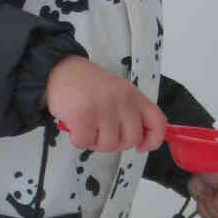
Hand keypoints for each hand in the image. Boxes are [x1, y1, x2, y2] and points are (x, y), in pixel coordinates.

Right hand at [46, 56, 167, 152]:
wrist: (60, 70)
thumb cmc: (88, 86)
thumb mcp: (118, 92)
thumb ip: (130, 112)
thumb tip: (140, 142)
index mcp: (134, 96)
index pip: (157, 121)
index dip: (154, 139)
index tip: (142, 146)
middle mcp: (122, 101)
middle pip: (132, 139)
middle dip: (116, 143)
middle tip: (101, 133)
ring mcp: (103, 109)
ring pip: (109, 146)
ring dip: (95, 142)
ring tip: (86, 127)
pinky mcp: (83, 116)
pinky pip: (85, 143)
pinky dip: (78, 140)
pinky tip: (74, 126)